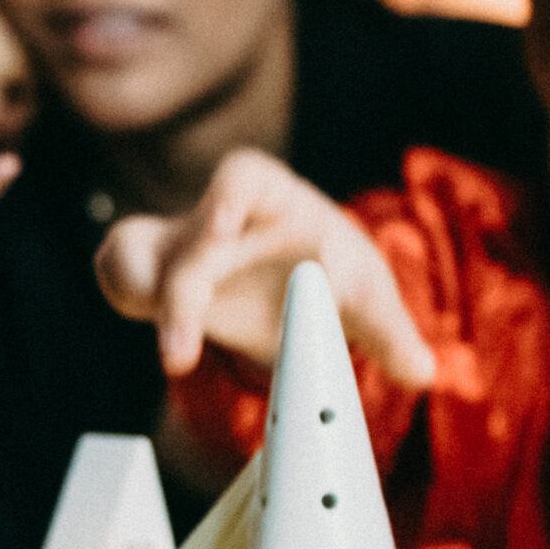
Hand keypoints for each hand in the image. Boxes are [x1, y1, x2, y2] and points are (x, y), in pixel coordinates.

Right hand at [95, 147, 434, 386]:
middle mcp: (220, 215)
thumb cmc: (328, 267)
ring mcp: (182, 243)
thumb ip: (388, 329)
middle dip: (182, 293)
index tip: (220, 227)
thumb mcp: (363, 291)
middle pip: (188, 238)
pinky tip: (168, 344)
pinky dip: (127, 289)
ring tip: (180, 359)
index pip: (242, 175)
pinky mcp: (155, 268)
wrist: (287, 272)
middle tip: (183, 350)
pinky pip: (122, 268)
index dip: (226, 198)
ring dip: (155, 303)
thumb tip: (427, 373)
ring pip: (145, 255)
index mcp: (272, 197)